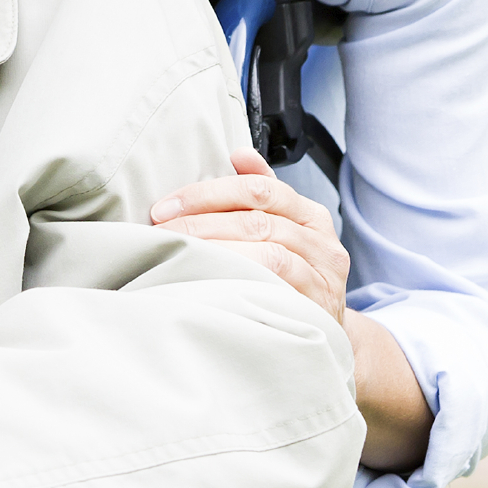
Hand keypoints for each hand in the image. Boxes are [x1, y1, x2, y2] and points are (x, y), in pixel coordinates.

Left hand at [148, 149, 349, 320]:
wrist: (324, 334)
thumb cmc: (294, 278)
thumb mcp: (283, 231)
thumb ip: (262, 194)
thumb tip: (239, 153)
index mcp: (310, 215)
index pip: (259, 188)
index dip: (208, 193)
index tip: (168, 206)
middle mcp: (322, 242)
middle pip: (257, 219)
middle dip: (201, 222)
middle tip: (163, 229)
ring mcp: (323, 276)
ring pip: (268, 252)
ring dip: (217, 250)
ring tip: (181, 253)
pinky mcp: (318, 308)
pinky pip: (278, 286)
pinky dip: (242, 279)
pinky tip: (211, 279)